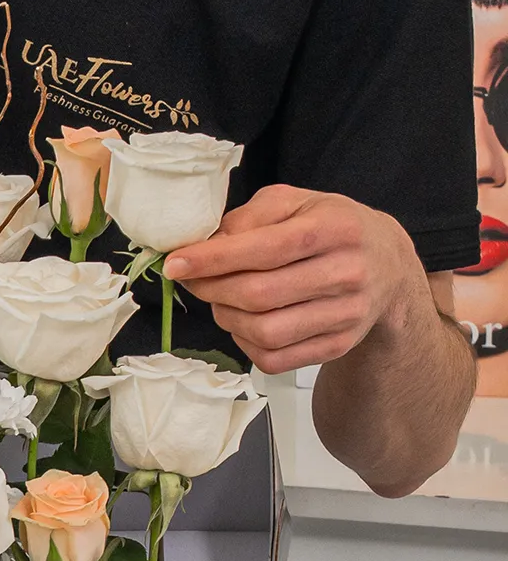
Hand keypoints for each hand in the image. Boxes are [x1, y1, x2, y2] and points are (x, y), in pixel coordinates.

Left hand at [164, 185, 424, 372]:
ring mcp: (346, 315)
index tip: (175, 264)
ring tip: (220, 299)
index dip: (213, 260)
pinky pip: (273, 358)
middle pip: (258, 295)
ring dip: (225, 317)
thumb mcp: (296, 202)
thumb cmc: (330, 228)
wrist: (386, 265)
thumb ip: (250, 216)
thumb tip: (205, 245)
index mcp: (336, 229)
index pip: (266, 249)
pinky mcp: (337, 346)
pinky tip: (244, 322)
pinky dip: (244, 343)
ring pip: (263, 331)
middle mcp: (347, 273)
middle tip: (194, 280)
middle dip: (211, 289)